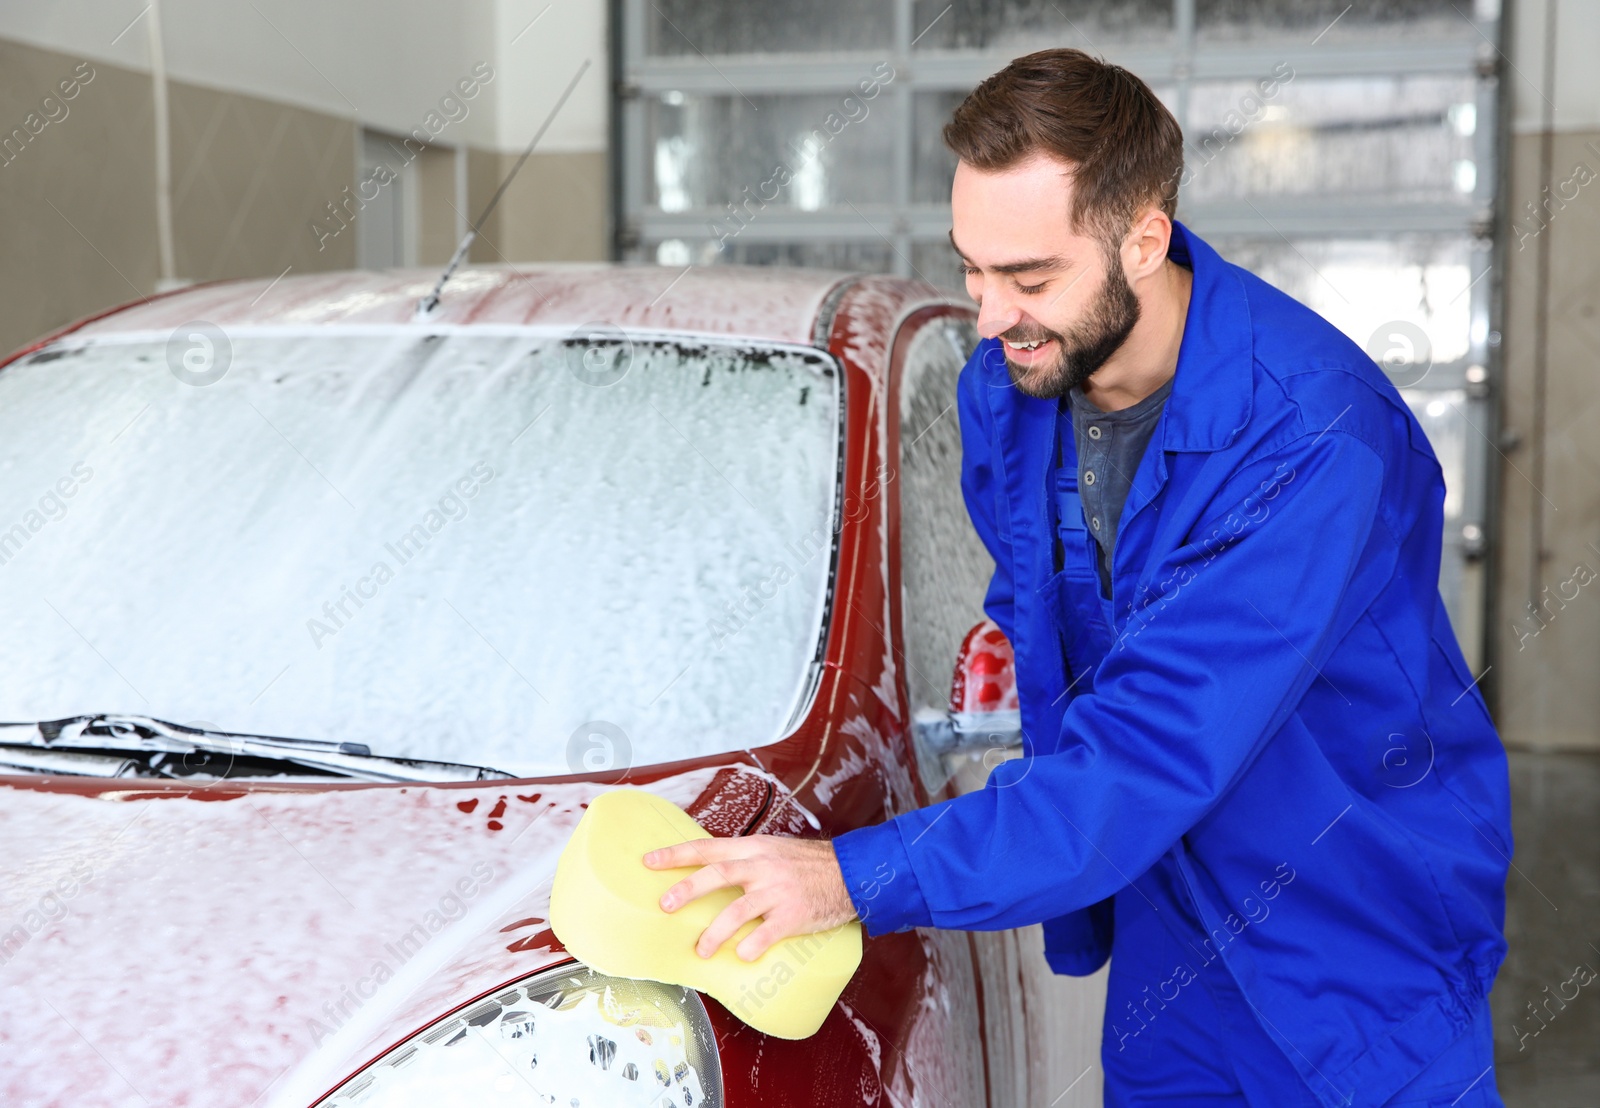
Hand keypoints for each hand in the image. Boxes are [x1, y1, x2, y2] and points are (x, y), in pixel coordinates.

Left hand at [643, 835, 856, 960]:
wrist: (849, 872)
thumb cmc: (806, 864)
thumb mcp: (772, 850)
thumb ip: (743, 860)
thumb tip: (708, 873)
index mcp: (752, 849)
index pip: (707, 848)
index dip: (676, 854)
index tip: (649, 862)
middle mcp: (762, 867)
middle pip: (716, 875)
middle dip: (687, 890)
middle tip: (665, 906)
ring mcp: (777, 891)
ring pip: (737, 911)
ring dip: (714, 933)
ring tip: (701, 949)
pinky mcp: (793, 915)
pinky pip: (766, 933)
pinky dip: (751, 945)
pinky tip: (741, 955)